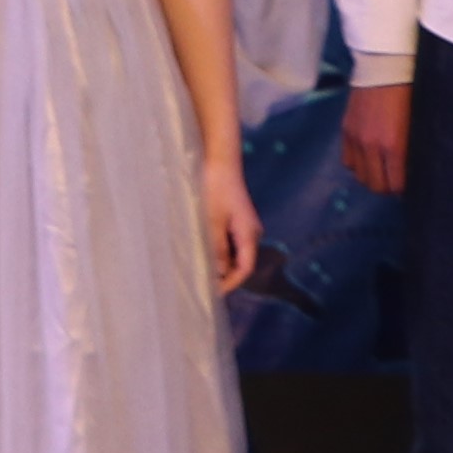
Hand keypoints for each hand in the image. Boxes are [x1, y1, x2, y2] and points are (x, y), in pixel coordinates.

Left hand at [200, 150, 264, 294]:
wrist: (220, 158)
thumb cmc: (215, 186)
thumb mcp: (212, 219)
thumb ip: (217, 246)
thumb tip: (219, 272)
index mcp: (249, 234)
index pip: (244, 268)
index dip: (230, 283)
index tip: (213, 293)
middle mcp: (251, 232)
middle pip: (241, 263)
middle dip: (225, 276)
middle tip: (204, 287)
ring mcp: (244, 225)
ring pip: (235, 253)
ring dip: (221, 263)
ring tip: (201, 273)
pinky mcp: (236, 218)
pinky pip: (231, 242)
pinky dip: (220, 251)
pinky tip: (204, 252)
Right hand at [338, 82, 411, 197]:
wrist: (383, 69)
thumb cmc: (408, 95)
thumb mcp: (415, 125)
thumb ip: (411, 150)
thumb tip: (410, 170)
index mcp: (393, 146)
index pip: (395, 185)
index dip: (402, 189)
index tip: (407, 185)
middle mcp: (371, 146)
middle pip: (375, 185)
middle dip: (386, 188)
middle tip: (394, 181)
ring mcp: (356, 139)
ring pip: (359, 175)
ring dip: (370, 177)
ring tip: (380, 171)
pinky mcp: (345, 130)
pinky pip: (347, 161)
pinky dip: (357, 165)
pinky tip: (366, 159)